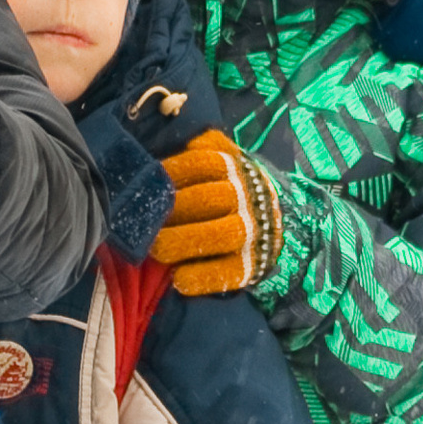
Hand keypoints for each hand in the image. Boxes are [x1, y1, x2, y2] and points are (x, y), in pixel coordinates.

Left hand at [148, 127, 283, 297]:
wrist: (278, 222)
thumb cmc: (234, 189)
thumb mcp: (226, 160)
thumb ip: (206, 147)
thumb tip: (178, 143)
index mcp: (236, 168)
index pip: (202, 163)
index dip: (172, 172)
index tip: (147, 183)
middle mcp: (246, 197)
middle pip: (209, 198)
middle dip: (175, 208)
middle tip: (144, 220)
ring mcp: (252, 232)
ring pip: (220, 234)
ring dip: (185, 241)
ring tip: (157, 249)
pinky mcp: (252, 265)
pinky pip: (229, 272)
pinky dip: (203, 276)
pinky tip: (179, 280)